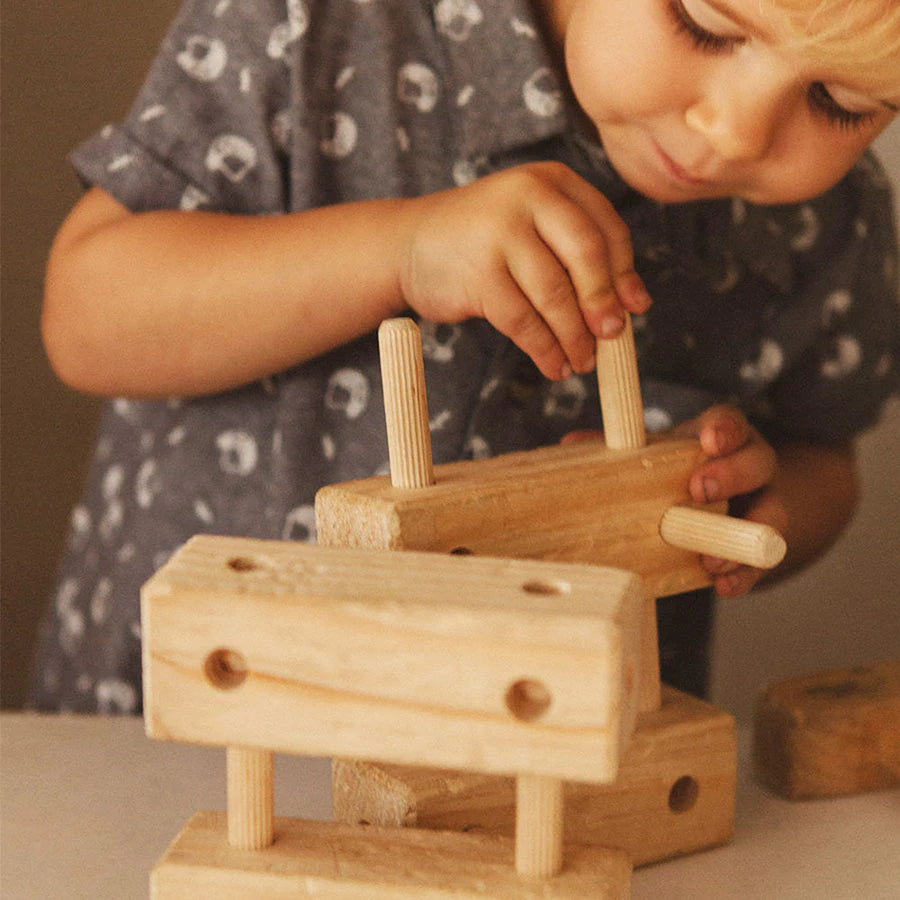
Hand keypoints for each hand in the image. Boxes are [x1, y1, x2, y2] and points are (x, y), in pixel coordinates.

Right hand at [398, 162, 650, 379]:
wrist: (407, 244)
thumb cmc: (481, 241)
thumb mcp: (531, 227)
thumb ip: (575, 253)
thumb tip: (632, 305)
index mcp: (551, 180)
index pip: (606, 228)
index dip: (624, 273)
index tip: (635, 309)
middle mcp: (527, 197)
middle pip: (587, 256)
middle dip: (602, 304)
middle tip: (611, 338)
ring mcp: (500, 233)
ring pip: (555, 294)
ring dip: (574, 336)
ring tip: (581, 362)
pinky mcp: (479, 273)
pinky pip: (523, 320)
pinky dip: (544, 348)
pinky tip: (553, 364)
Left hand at [562, 405, 786, 597]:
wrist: (733, 505)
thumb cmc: (682, 473)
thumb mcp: (658, 456)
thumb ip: (622, 452)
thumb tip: (571, 444)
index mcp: (721, 438)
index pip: (730, 423)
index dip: (723, 430)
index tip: (708, 440)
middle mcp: (751, 465)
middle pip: (757, 462)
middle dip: (731, 476)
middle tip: (698, 491)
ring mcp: (763, 504)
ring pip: (772, 514)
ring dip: (743, 536)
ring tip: (711, 557)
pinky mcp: (763, 545)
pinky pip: (761, 562)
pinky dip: (743, 575)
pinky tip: (723, 585)